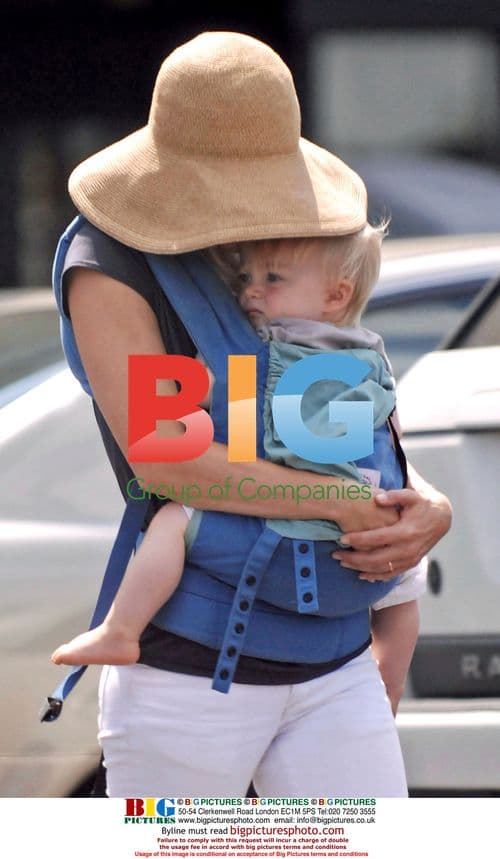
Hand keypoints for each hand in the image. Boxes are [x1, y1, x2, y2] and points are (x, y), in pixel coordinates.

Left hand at [333, 483, 451, 577]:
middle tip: (336, 555)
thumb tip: (377, 498)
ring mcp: (410, 559)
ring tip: (343, 564)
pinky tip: (361, 575)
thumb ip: (394, 495)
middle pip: (376, 559)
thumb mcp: (411, 495)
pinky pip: (391, 574)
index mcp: (406, 531)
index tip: (341, 539)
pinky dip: (376, 577)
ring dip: (361, 569)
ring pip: (382, 569)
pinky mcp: (411, 564)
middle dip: (354, 559)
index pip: (378, 539)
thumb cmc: (422, 504)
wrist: (441, 519)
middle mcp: (408, 549)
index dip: (359, 540)